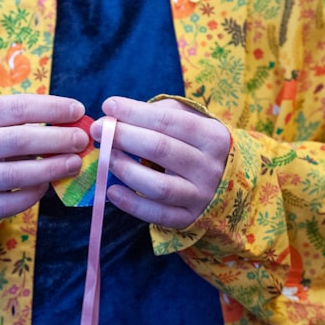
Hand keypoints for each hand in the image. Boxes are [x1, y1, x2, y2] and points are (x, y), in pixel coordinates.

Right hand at [0, 94, 89, 227]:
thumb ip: (28, 121)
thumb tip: (74, 123)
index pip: (15, 107)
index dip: (50, 108)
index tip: (78, 110)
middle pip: (17, 140)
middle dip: (56, 139)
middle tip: (81, 140)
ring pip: (14, 174)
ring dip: (51, 168)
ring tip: (74, 163)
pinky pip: (8, 203)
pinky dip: (33, 194)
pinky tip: (46, 185)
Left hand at [95, 97, 230, 229]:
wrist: (226, 182)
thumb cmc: (197, 144)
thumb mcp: (191, 121)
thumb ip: (162, 112)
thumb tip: (121, 113)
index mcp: (212, 137)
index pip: (168, 120)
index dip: (135, 112)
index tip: (109, 106)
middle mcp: (209, 167)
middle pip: (160, 149)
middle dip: (124, 137)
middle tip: (98, 130)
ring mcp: (200, 196)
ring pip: (158, 186)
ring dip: (126, 170)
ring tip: (107, 158)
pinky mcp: (188, 218)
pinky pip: (156, 214)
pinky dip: (130, 204)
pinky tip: (111, 190)